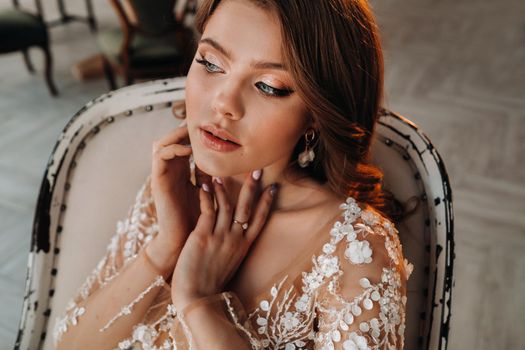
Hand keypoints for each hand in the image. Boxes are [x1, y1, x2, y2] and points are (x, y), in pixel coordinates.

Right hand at [150, 123, 210, 267]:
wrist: (182, 242)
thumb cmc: (197, 220)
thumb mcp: (207, 193)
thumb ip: (210, 176)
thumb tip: (227, 162)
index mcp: (180, 172)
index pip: (182, 143)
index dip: (192, 133)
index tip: (209, 127)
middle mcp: (169, 171)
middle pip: (169, 139)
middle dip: (182, 130)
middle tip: (200, 125)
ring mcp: (161, 176)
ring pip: (160, 143)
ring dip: (175, 136)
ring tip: (193, 134)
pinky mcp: (157, 181)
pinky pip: (159, 156)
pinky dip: (173, 149)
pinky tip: (188, 151)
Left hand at [171, 171, 276, 310]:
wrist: (198, 298)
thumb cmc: (210, 284)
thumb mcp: (229, 265)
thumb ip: (232, 249)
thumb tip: (234, 238)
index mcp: (244, 247)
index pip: (259, 219)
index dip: (267, 202)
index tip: (273, 187)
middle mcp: (235, 240)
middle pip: (247, 208)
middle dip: (253, 188)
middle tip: (257, 170)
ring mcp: (220, 237)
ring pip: (227, 205)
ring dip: (225, 188)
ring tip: (221, 173)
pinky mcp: (203, 237)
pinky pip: (208, 211)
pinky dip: (207, 196)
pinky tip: (204, 185)